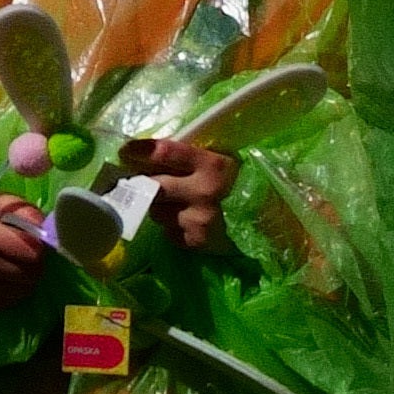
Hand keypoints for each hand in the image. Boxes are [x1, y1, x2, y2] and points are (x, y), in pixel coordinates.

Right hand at [0, 193, 48, 307]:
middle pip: (29, 276)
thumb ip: (27, 214)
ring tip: (16, 264)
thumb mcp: (5, 202)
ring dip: (25, 280)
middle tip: (26, 255)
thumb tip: (43, 234)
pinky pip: (7, 301)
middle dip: (34, 265)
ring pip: (21, 292)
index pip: (32, 255)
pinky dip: (12, 291)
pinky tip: (6, 277)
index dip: (38, 248)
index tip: (33, 242)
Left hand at [118, 135, 240, 252]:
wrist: (268, 220)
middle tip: (140, 180)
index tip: (125, 152)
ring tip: (175, 203)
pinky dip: (171, 225)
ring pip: (157, 211)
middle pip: (154, 185)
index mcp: (212, 165)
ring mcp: (199, 220)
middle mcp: (204, 192)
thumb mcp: (220, 160)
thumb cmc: (241, 183)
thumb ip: (188, 156)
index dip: (140, 151)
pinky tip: (186, 220)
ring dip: (159, 206)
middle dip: (144, 183)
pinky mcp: (196, 242)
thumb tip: (146, 153)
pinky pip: (168, 231)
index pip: (165, 153)